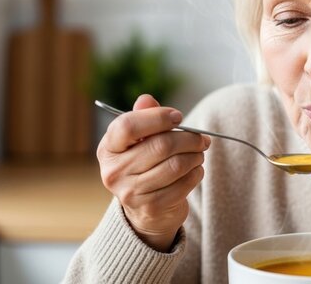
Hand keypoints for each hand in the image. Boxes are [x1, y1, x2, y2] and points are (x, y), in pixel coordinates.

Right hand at [97, 94, 208, 251]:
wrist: (145, 211)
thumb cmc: (145, 166)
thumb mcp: (139, 141)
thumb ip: (144, 118)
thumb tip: (146, 99)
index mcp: (108, 148)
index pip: (128, 126)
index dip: (157, 117)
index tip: (178, 116)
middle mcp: (114, 171)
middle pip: (160, 145)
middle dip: (188, 138)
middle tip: (202, 138)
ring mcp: (131, 192)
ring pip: (176, 165)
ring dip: (195, 156)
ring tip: (199, 153)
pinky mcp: (151, 207)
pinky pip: (184, 183)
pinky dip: (196, 173)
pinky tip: (195, 170)